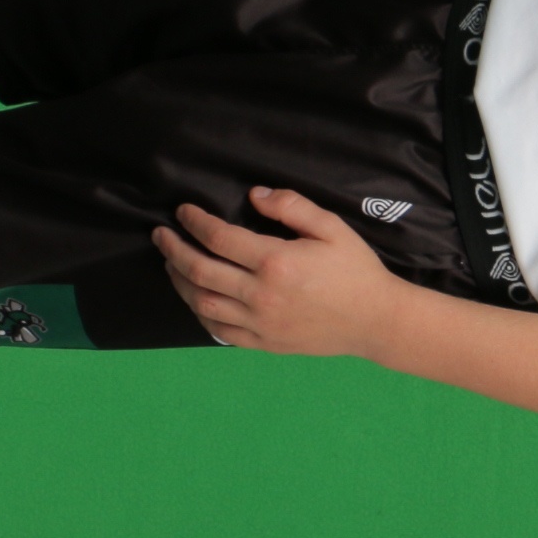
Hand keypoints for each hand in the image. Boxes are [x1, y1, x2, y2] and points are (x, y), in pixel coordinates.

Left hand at [153, 188, 418, 357]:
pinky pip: (217, 330)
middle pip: (198, 270)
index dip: (194, 221)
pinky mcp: (262, 342)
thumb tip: (254, 195)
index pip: (219, 237)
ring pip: (200, 302)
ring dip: (178, 280)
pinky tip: (195, 297)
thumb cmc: (356, 271)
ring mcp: (259, 323)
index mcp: (276, 262)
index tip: (183, 211)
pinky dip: (198, 311)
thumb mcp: (332, 228)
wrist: (376, 321)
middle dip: (173, 249)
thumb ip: (292, 206)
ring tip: (171, 264)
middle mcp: (260, 295)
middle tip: (161, 235)